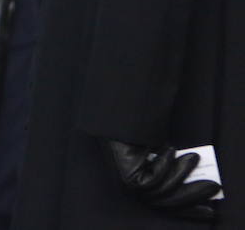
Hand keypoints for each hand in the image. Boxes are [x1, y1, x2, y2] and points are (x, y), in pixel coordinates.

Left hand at [106, 140, 221, 218]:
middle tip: (214, 186)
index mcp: (145, 190)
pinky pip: (152, 181)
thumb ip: (178, 171)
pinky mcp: (127, 180)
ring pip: (163, 192)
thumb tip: (202, 181)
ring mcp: (130, 188)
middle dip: (194, 195)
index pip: (170, 207)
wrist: (119, 122)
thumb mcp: (166, 158)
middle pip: (168, 202)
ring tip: (194, 157)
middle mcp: (136, 193)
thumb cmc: (143, 138)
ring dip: (182, 174)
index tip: (210, 211)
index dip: (191, 210)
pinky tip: (170, 150)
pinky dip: (165, 166)